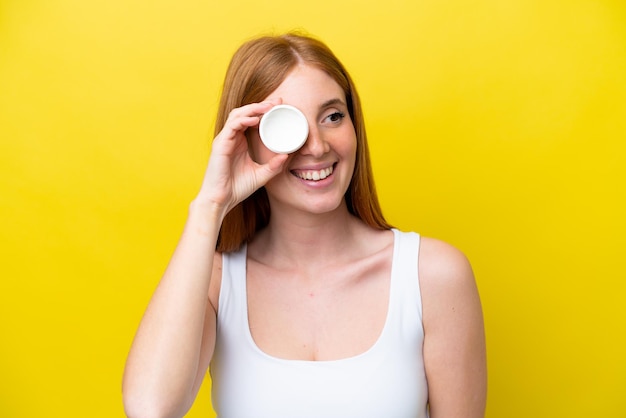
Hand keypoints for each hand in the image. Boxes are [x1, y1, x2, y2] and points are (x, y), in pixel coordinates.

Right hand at [196, 100, 288, 217]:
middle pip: (245, 112)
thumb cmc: (236, 188)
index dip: (264, 111)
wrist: (221, 200)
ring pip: (237, 115)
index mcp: (239, 142)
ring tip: (269, 106)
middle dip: (261, 105)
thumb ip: (274, 165)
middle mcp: (231, 138)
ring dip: (253, 108)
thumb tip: (287, 155)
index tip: (280, 106)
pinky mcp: (220, 144)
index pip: (251, 119)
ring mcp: (225, 139)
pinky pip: (231, 126)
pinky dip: (243, 120)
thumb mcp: (261, 175)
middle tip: (278, 102)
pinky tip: (255, 119)